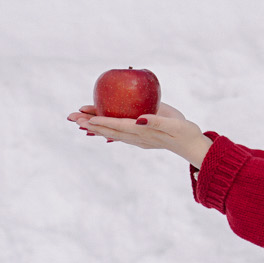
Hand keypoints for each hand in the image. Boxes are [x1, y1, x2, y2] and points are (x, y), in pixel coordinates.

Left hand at [67, 102, 212, 167]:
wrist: (192, 145)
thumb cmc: (186, 132)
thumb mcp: (175, 125)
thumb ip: (157, 121)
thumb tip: (139, 118)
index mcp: (143, 132)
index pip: (118, 125)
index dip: (101, 121)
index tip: (86, 118)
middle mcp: (136, 137)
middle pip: (109, 129)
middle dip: (90, 123)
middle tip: (71, 117)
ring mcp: (137, 139)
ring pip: (111, 132)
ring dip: (94, 126)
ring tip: (78, 121)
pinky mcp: (139, 137)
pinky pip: (118, 132)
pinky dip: (105, 128)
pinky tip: (97, 127)